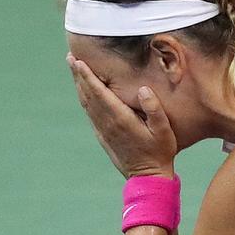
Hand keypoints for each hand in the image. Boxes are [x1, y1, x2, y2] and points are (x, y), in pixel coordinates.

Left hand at [67, 54, 176, 177]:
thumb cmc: (160, 152)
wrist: (148, 177)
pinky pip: (90, 114)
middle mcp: (108, 123)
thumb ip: (155, 110)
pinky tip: (84, 92)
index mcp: (120, 118)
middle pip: (88, 95)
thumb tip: (144, 90)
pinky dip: (84, 99)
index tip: (78, 60)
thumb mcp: (164, 131)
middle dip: (79, 75)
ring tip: (74, 69)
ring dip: (79, 85)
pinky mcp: (103, 136)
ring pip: (86, 103)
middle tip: (70, 57)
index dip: (88, 76)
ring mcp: (103, 130)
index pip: (99, 92)